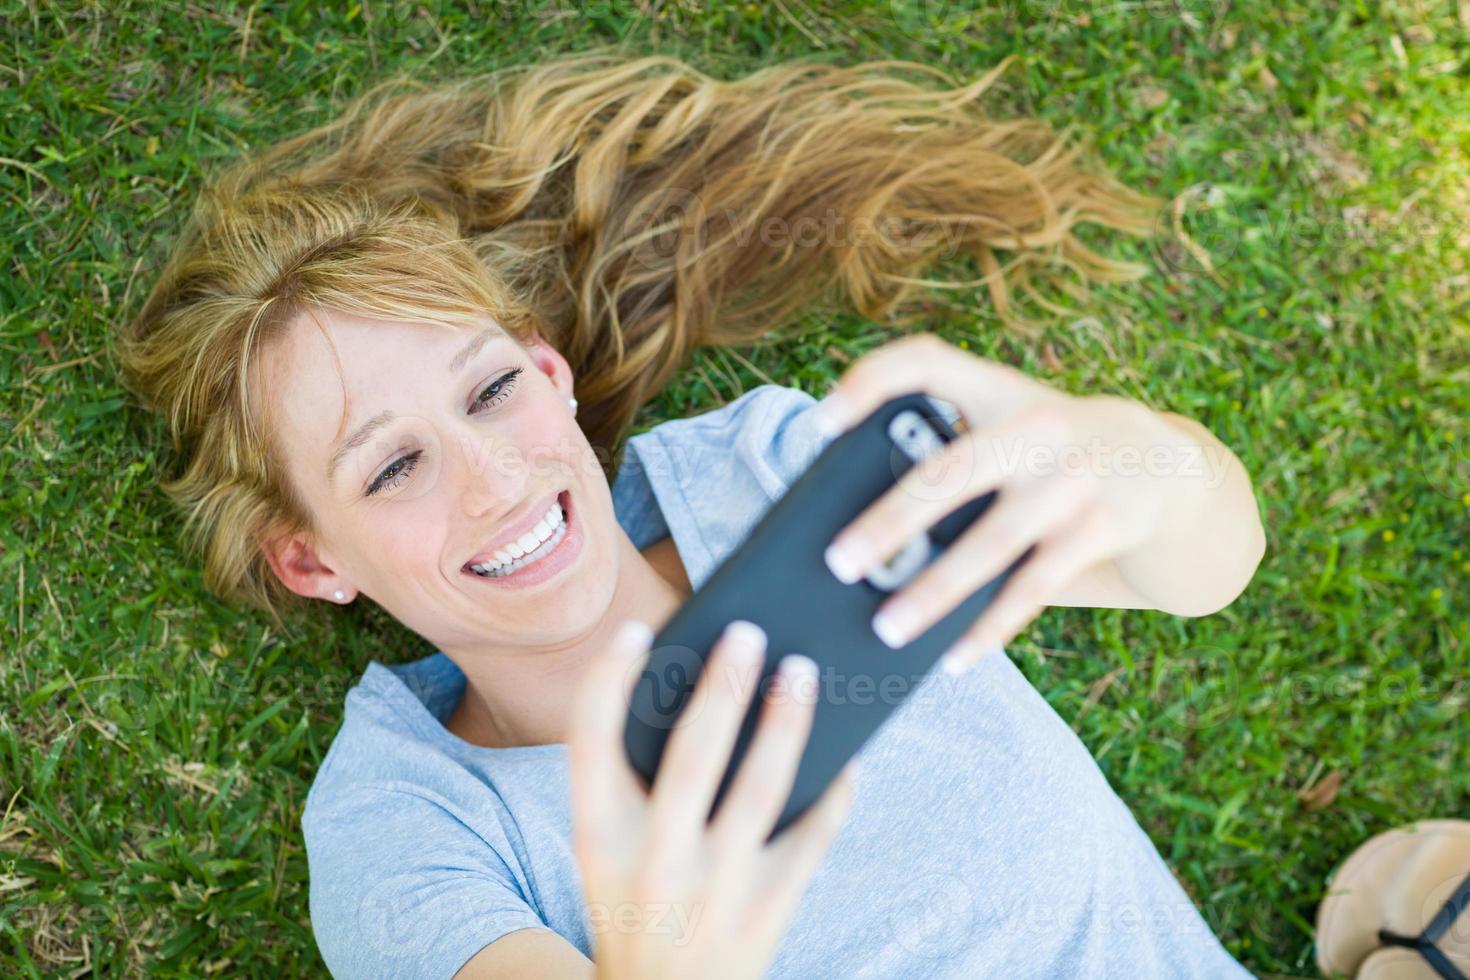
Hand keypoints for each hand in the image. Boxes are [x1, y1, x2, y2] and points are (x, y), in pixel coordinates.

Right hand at [568, 619, 856, 979]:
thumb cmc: (636, 902)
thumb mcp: (609, 852)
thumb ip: (633, 786)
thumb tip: (706, 692)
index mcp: (597, 838)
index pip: (590, 741)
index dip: (609, 679)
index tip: (636, 631)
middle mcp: (654, 861)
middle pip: (693, 753)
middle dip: (723, 685)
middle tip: (748, 632)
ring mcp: (716, 888)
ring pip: (762, 785)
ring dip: (786, 721)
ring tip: (801, 671)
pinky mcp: (769, 907)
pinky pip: (813, 832)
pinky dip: (833, 787)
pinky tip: (844, 752)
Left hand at [814, 334, 1191, 672]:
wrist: (1164, 464)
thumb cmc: (1046, 454)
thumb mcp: (1007, 429)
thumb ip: (951, 457)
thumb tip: (865, 541)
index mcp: (997, 389)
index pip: (927, 361)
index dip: (871, 381)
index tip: (821, 421)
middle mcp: (1035, 427)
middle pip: (951, 472)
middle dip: (891, 520)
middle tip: (837, 561)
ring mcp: (1072, 479)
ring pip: (992, 543)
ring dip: (935, 590)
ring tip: (886, 628)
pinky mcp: (1100, 529)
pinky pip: (1034, 588)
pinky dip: (990, 628)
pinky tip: (953, 658)